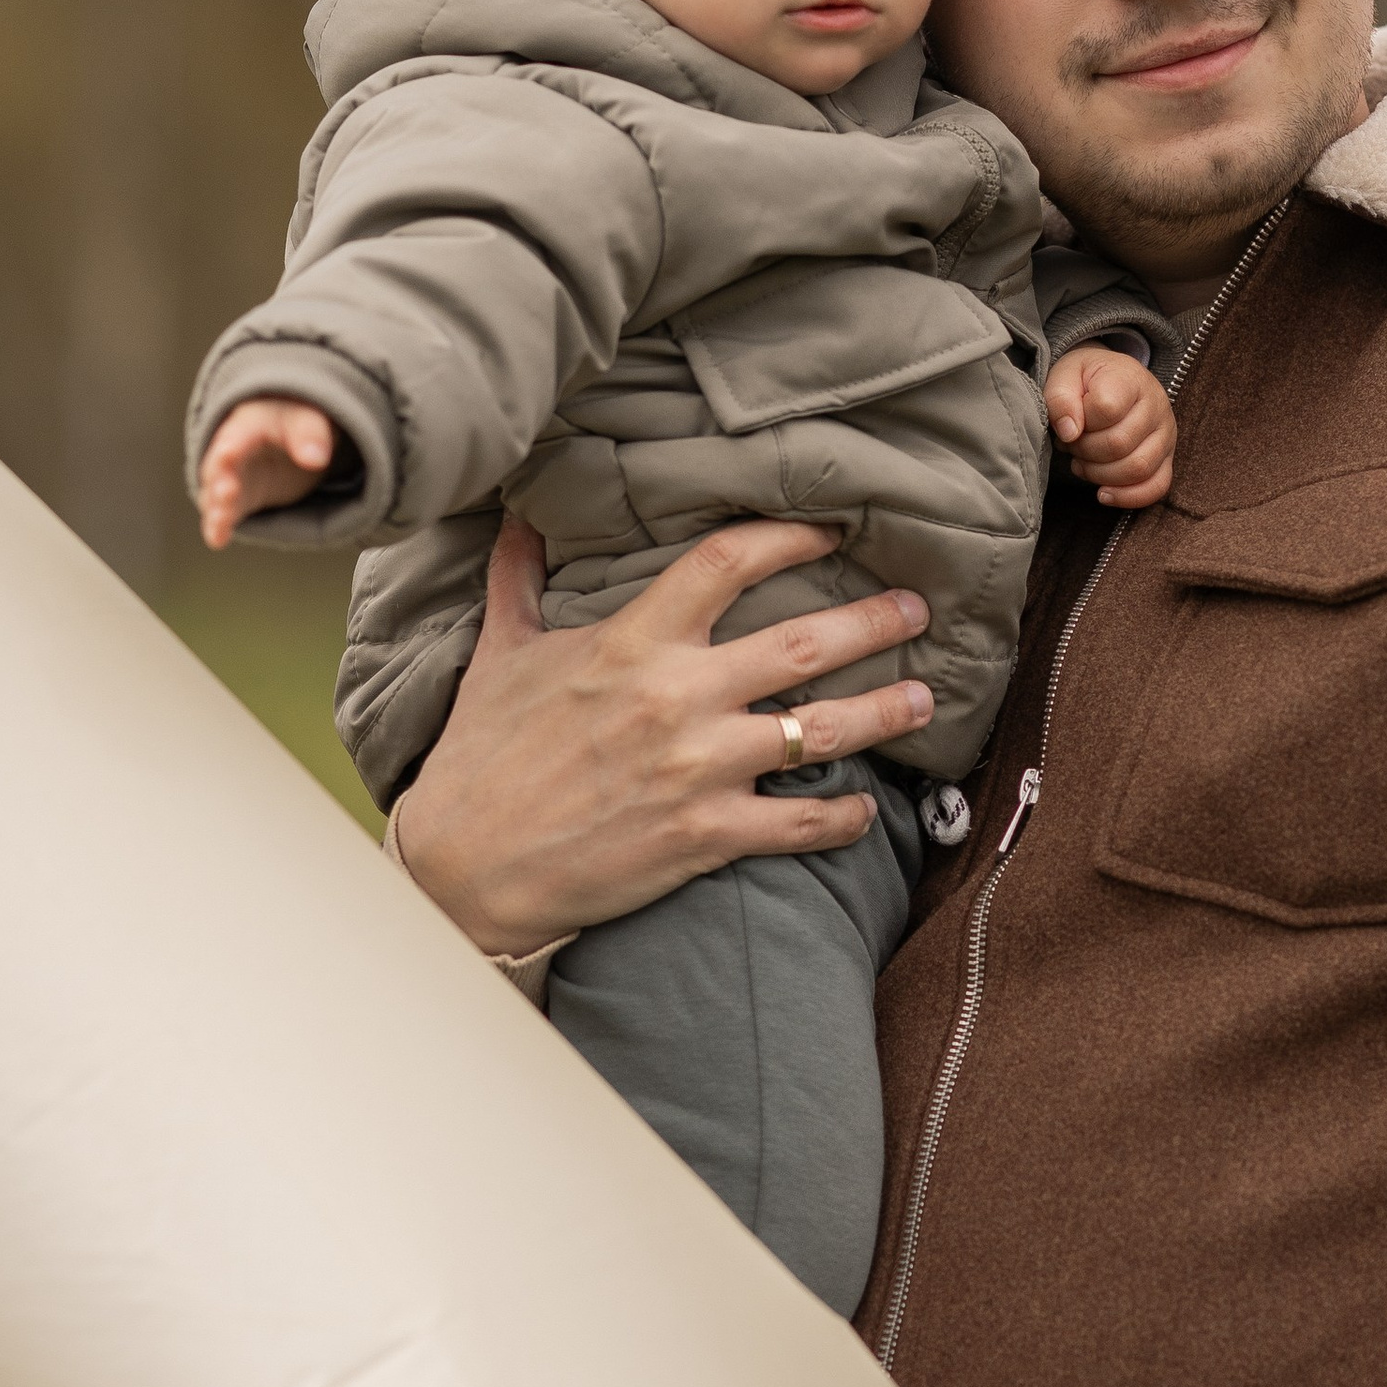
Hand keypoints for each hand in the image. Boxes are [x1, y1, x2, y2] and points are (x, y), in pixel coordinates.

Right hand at [198, 398, 336, 547]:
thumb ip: (309, 435)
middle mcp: (229, 454)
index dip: (232, 446)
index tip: (229, 454)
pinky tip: (217, 541)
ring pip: (216, 495)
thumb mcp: (306, 420)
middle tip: (225, 493)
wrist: (292, 435)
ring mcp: (232, 479)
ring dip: (217, 509)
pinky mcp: (241, 501)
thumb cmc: (293, 421)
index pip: (237, 436)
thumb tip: (317, 459)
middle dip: (220, 481)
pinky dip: (219, 527)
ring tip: (219, 523)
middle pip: (219, 469)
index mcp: (246, 426)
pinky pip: (226, 514)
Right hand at [390, 519, 935, 957]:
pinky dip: (844, 818)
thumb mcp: (499, 655)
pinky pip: (802, 823)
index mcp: (632, 641)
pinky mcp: (705, 835)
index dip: (792, 535)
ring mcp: (698, 768)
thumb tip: (519, 519)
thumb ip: (519, 582)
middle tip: (917, 608)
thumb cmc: (478, 757)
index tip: (832, 531)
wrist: (462, 868)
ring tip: (924, 699)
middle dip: (876, 620)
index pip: (729, 561)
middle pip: (806, 641)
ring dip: (886, 711)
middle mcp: (677, 697)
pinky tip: (865, 810)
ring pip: (823, 730)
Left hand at [1045, 346, 1175, 507]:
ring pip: (1137, 469)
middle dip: (1084, 450)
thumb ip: (1060, 398)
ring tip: (1083, 461)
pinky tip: (1103, 493)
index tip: (1070, 420)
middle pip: (1118, 444)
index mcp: (1131, 379)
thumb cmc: (1087, 380)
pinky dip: (1127, 497)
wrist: (1111, 381)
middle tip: (1072, 443)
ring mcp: (1166, 435)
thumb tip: (1069, 432)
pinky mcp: (1167, 459)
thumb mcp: (1064, 376)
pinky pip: (1156, 487)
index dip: (1079, 421)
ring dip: (1099, 474)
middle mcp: (1156, 406)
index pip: (1105, 408)